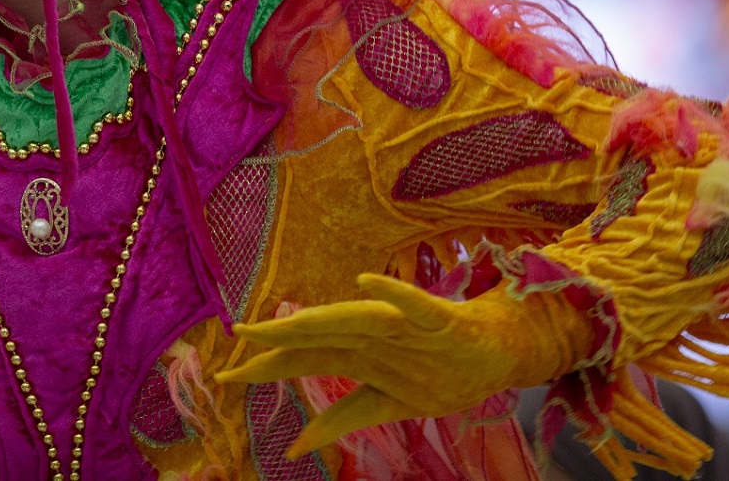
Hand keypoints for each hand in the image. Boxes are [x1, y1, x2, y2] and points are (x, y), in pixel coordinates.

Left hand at [216, 274, 585, 457]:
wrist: (500, 348)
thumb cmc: (438, 365)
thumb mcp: (387, 402)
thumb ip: (342, 418)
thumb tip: (295, 447)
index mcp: (361, 355)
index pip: (305, 357)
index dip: (268, 363)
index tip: (228, 371)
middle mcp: (376, 338)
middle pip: (321, 338)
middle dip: (280, 342)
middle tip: (239, 339)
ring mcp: (406, 329)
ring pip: (356, 321)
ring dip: (322, 319)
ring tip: (284, 321)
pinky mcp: (441, 322)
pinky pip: (415, 306)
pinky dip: (393, 295)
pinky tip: (368, 281)